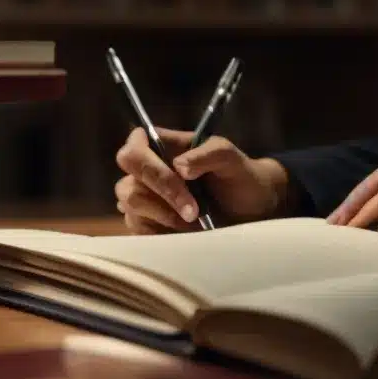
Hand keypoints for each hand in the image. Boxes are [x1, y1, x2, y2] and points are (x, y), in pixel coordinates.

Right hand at [113, 128, 288, 233]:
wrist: (250, 210)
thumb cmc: (238, 177)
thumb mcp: (231, 159)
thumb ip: (209, 154)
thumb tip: (179, 167)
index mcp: (162, 147)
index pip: (133, 148)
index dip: (146, 162)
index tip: (176, 173)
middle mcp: (146, 172)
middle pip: (127, 183)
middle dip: (163, 196)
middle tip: (194, 209)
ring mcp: (143, 199)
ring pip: (130, 206)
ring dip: (166, 216)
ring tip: (195, 220)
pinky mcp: (146, 224)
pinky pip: (137, 230)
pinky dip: (161, 231)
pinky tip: (185, 230)